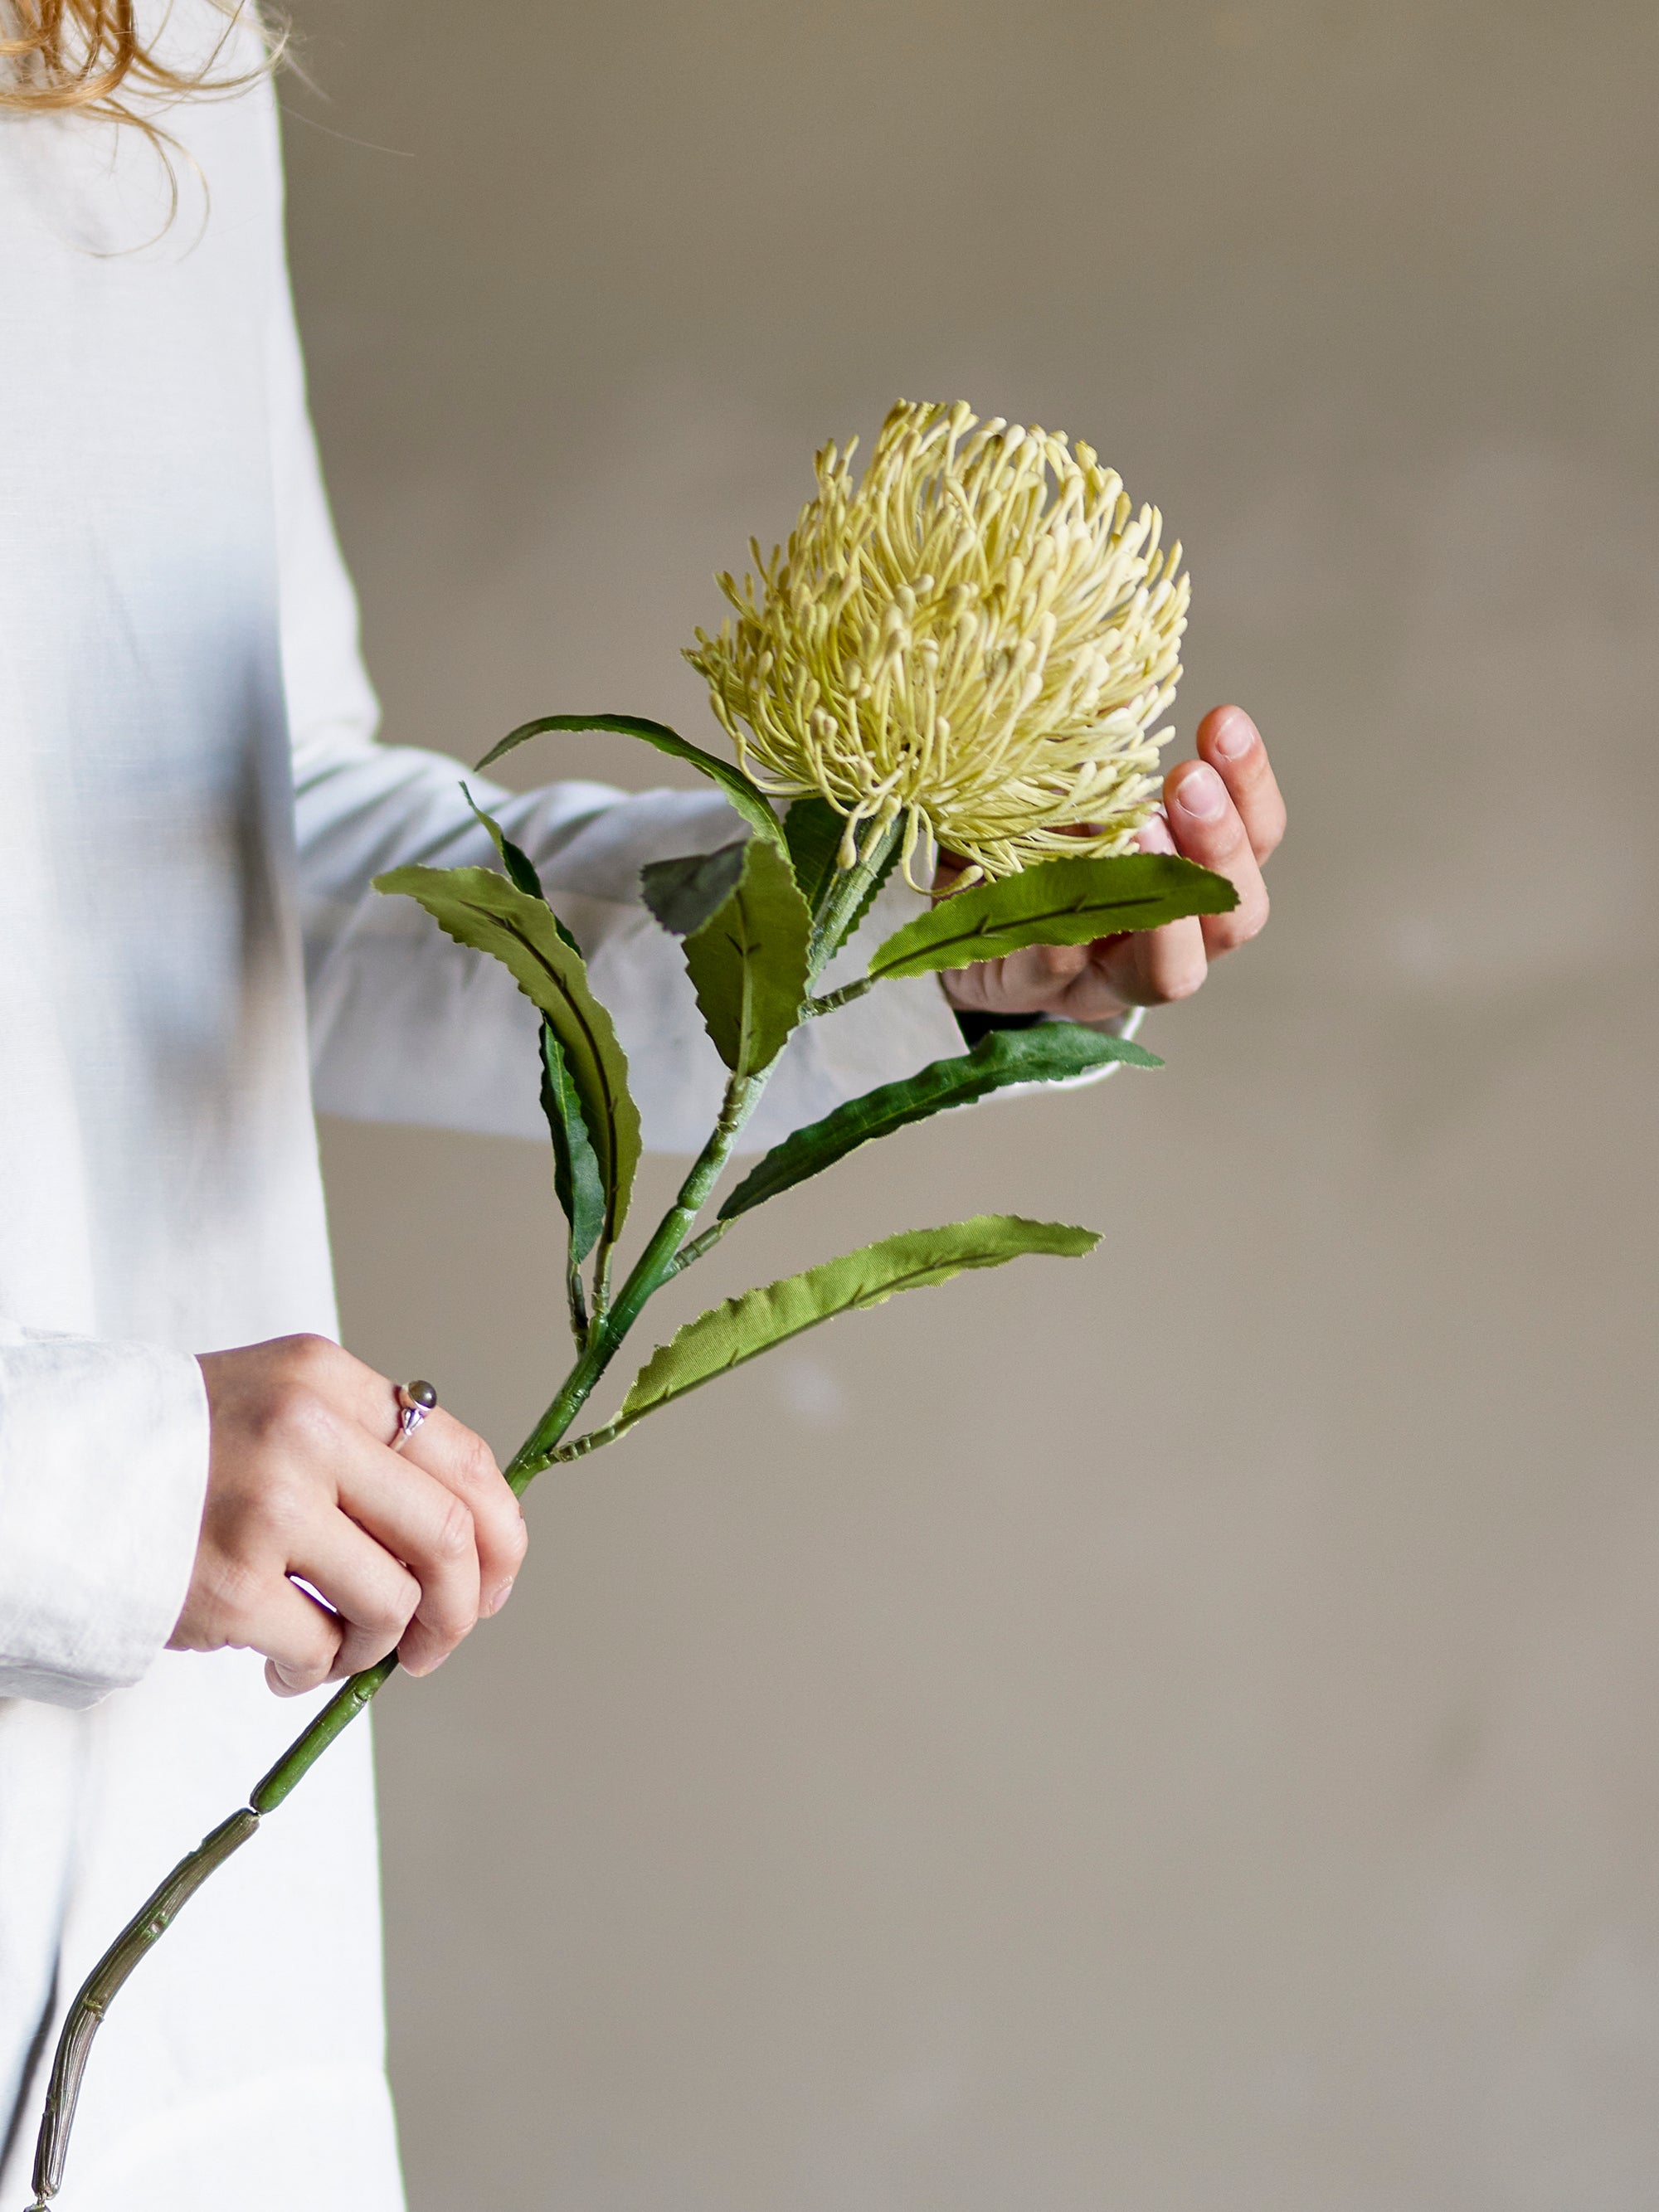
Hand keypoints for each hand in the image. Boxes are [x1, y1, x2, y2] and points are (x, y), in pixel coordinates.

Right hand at [173, 1335, 527, 1696]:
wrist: (55, 1475)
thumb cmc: (180, 1451)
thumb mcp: (279, 1405)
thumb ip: (364, 1448)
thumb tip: (468, 1536)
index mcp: (328, 1380)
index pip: (461, 1456)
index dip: (501, 1534)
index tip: (494, 1582)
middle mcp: (306, 1432)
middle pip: (448, 1534)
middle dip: (462, 1608)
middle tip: (437, 1645)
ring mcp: (268, 1507)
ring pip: (393, 1602)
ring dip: (377, 1647)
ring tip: (336, 1647)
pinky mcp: (228, 1582)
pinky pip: (321, 1648)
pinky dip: (315, 1672)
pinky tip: (283, 1662)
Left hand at [940, 703, 1285, 1023]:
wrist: (939, 921)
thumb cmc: (1020, 842)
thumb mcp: (1065, 784)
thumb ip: (1100, 747)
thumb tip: (1126, 666)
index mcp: (1187, 883)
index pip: (1256, 841)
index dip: (1251, 787)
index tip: (1223, 721)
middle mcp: (1163, 942)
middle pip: (1235, 917)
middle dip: (1220, 847)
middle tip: (1187, 783)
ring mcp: (1101, 981)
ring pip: (1171, 973)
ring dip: (1163, 903)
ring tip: (1139, 831)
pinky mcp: (1028, 993)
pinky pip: (1055, 969)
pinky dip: (1057, 923)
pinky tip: (1044, 879)